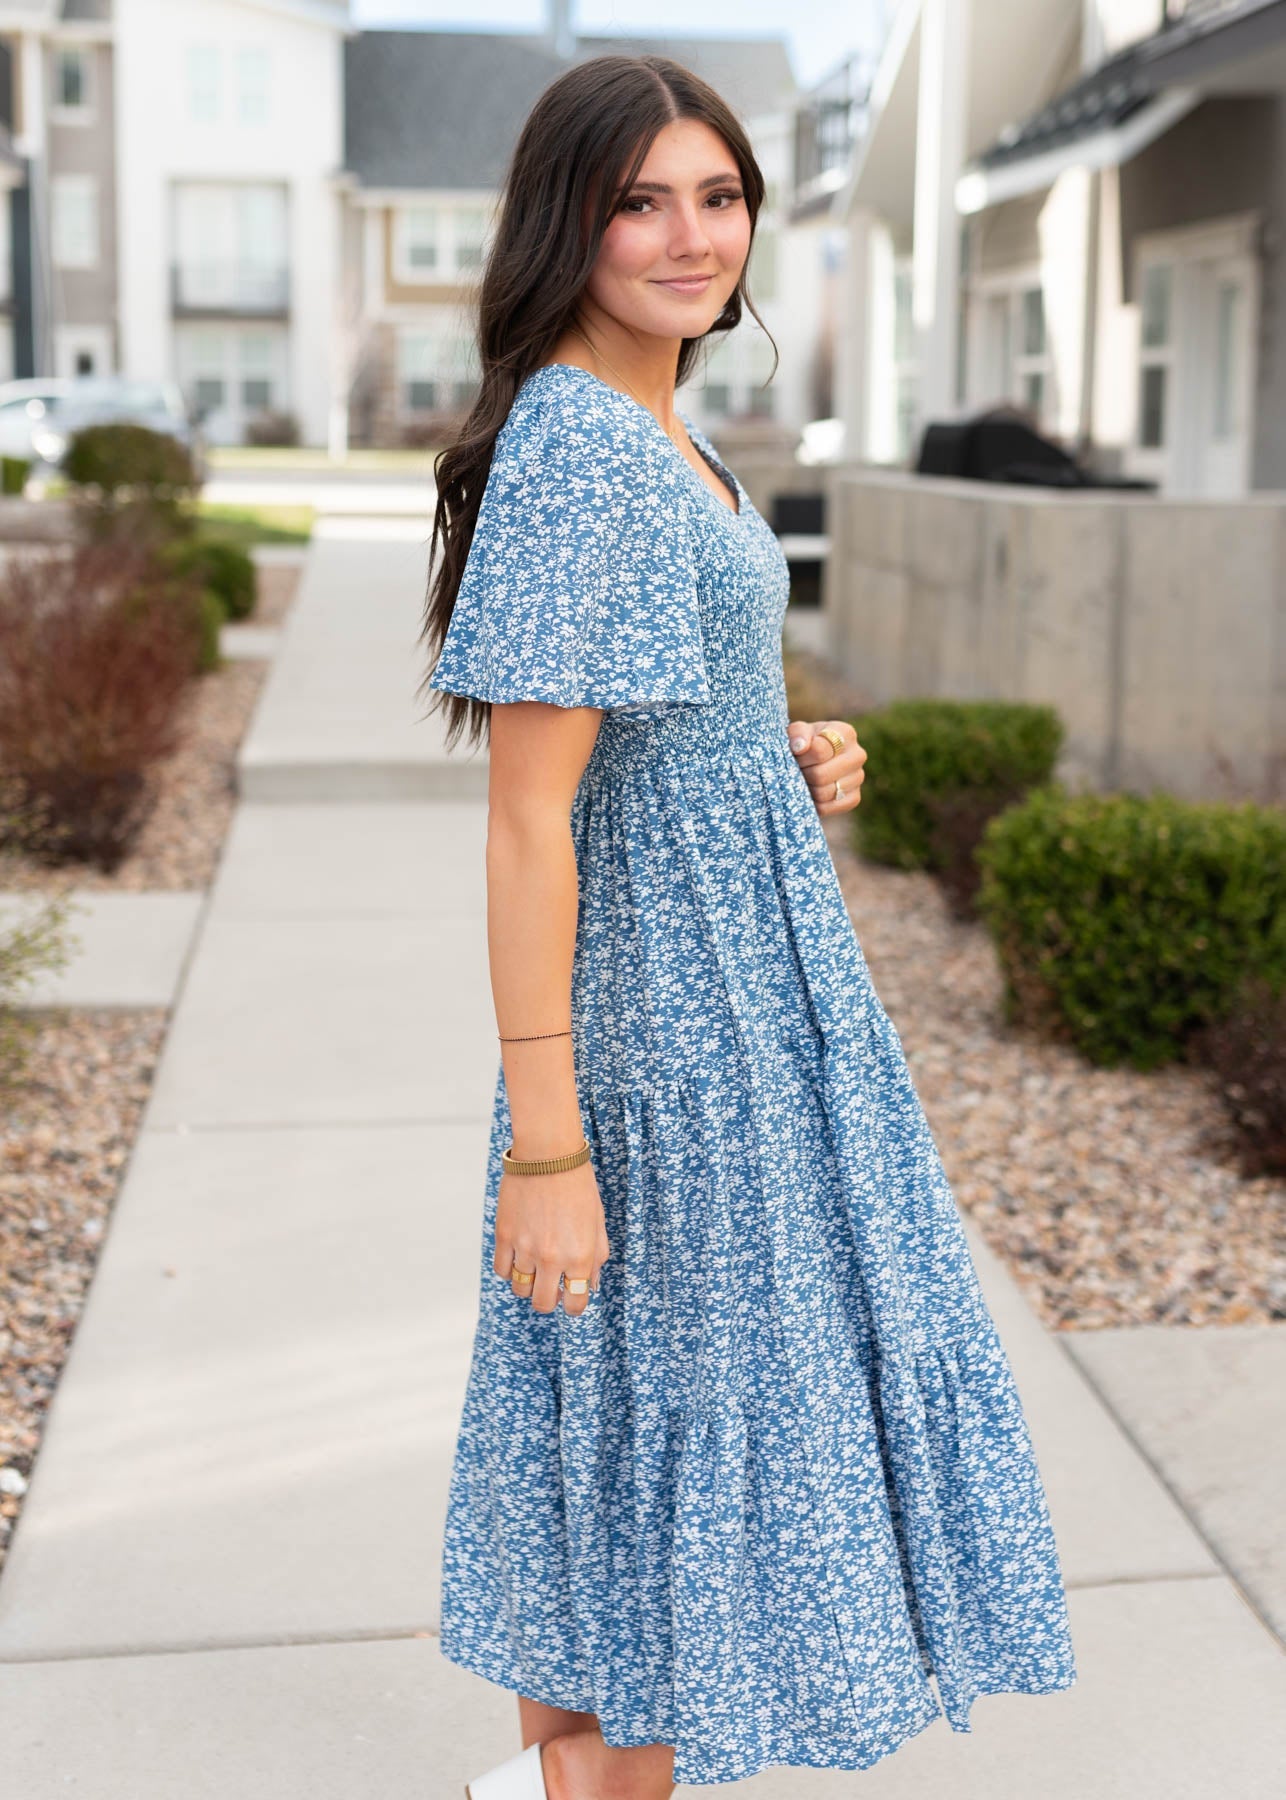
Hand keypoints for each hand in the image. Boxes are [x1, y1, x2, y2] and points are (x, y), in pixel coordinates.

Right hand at [493, 1160, 610, 1315]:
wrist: (548, 1156)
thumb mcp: (598, 1222)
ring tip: (535, 1265)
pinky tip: (519, 1255)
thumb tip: (591, 1283)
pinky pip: (502, 1270)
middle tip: (551, 1285)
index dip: (573, 1305)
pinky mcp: (504, 1236)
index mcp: (580, 1256)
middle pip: (542, 1304)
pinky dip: (510, 1269)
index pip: (575, 1304)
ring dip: (528, 1283)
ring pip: (520, 1289)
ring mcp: (525, 1248)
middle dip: (549, 1300)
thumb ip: (597, 1257)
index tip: (571, 1295)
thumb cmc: (578, 1186)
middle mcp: (552, 1258)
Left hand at [787, 718, 866, 815]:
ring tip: (804, 780)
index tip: (795, 755)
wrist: (812, 761)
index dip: (801, 758)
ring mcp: (859, 777)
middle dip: (803, 775)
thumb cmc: (804, 743)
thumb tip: (800, 746)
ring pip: (823, 793)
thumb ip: (797, 734)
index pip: (818, 751)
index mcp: (846, 733)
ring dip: (806, 789)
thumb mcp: (797, 732)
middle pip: (820, 775)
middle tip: (797, 771)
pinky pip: (827, 807)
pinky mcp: (855, 798)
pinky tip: (811, 792)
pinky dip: (813, 804)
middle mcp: (858, 755)